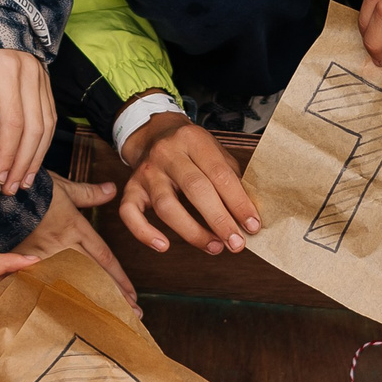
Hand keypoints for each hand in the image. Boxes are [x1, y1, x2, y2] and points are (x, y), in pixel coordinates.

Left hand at [0, 48, 53, 193]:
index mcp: (5, 69)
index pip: (12, 122)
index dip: (6, 154)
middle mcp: (30, 73)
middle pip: (35, 128)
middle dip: (22, 162)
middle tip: (9, 187)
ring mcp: (42, 77)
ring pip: (48, 126)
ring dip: (36, 158)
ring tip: (21, 182)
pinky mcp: (46, 84)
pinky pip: (51, 118)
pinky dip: (43, 144)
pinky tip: (32, 161)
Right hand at [15, 174, 137, 309]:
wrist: (1, 194)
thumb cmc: (34, 192)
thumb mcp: (65, 188)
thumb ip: (89, 193)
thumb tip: (112, 189)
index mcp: (76, 228)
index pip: (105, 258)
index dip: (120, 279)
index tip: (134, 296)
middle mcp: (65, 245)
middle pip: (94, 275)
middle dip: (114, 295)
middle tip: (131, 314)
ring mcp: (46, 256)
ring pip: (73, 283)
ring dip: (89, 301)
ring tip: (104, 320)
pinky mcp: (27, 262)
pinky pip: (44, 284)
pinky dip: (54, 299)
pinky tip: (63, 316)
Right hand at [119, 113, 260, 255]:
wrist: (153, 134)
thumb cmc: (191, 150)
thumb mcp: (215, 153)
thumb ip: (230, 179)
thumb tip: (247, 217)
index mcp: (194, 140)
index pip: (220, 174)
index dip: (239, 203)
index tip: (252, 226)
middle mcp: (168, 154)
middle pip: (195, 189)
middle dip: (219, 220)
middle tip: (236, 244)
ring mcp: (147, 171)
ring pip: (166, 206)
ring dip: (192, 232)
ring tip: (214, 247)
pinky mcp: (131, 188)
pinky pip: (129, 213)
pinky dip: (144, 233)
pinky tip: (163, 246)